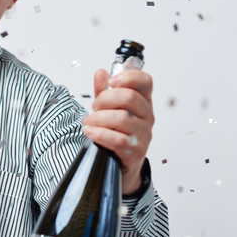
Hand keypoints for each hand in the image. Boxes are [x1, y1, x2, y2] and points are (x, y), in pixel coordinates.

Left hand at [81, 68, 154, 193]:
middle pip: (130, 97)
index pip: (145, 82)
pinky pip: (117, 140)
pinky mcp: (135, 151)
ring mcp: (143, 134)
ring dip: (99, 118)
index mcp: (143, 102)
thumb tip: (101, 73)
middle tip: (95, 106)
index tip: (111, 82)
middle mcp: (147, 116)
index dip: (129, 77)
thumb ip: (104, 91)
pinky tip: (90, 132)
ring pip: (121, 119)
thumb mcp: (109, 109)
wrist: (121, 163)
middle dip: (106, 99)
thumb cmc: (117, 133)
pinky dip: (100, 134)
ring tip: (88, 122)